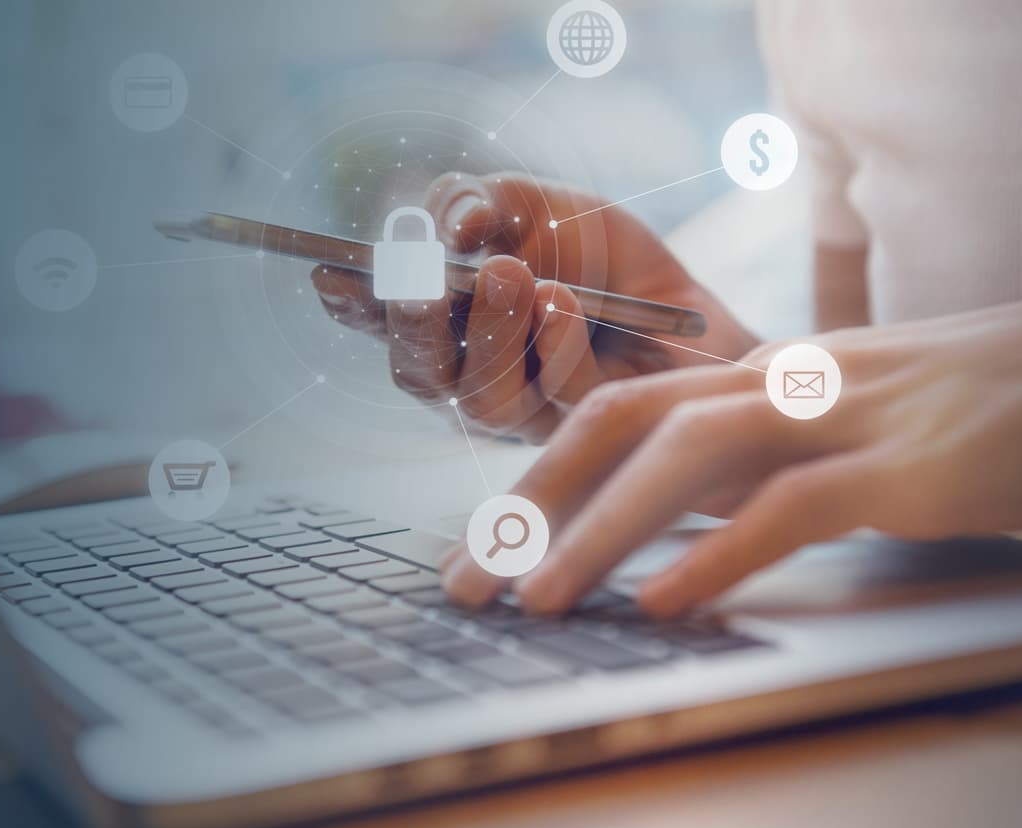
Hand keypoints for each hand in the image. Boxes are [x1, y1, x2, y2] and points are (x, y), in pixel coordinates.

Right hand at [311, 172, 756, 440]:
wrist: (692, 309)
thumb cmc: (606, 261)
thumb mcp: (538, 205)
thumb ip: (478, 204)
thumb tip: (443, 229)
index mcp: (447, 321)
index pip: (382, 319)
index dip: (352, 302)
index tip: (330, 272)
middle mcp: (471, 374)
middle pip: (418, 371)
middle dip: (413, 325)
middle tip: (424, 280)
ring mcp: (525, 412)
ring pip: (481, 394)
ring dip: (492, 330)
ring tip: (511, 275)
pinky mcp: (584, 430)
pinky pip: (556, 397)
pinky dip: (553, 346)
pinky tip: (561, 304)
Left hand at [439, 281, 1021, 615]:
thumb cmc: (965, 405)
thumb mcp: (838, 421)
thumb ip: (754, 462)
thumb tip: (669, 524)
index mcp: (757, 376)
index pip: (614, 413)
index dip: (533, 477)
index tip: (479, 547)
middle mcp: (781, 384)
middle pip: (620, 424)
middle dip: (529, 505)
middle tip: (466, 586)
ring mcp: (843, 415)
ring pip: (690, 456)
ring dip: (603, 531)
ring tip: (541, 601)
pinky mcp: (907, 462)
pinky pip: (795, 503)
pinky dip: (723, 552)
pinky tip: (669, 602)